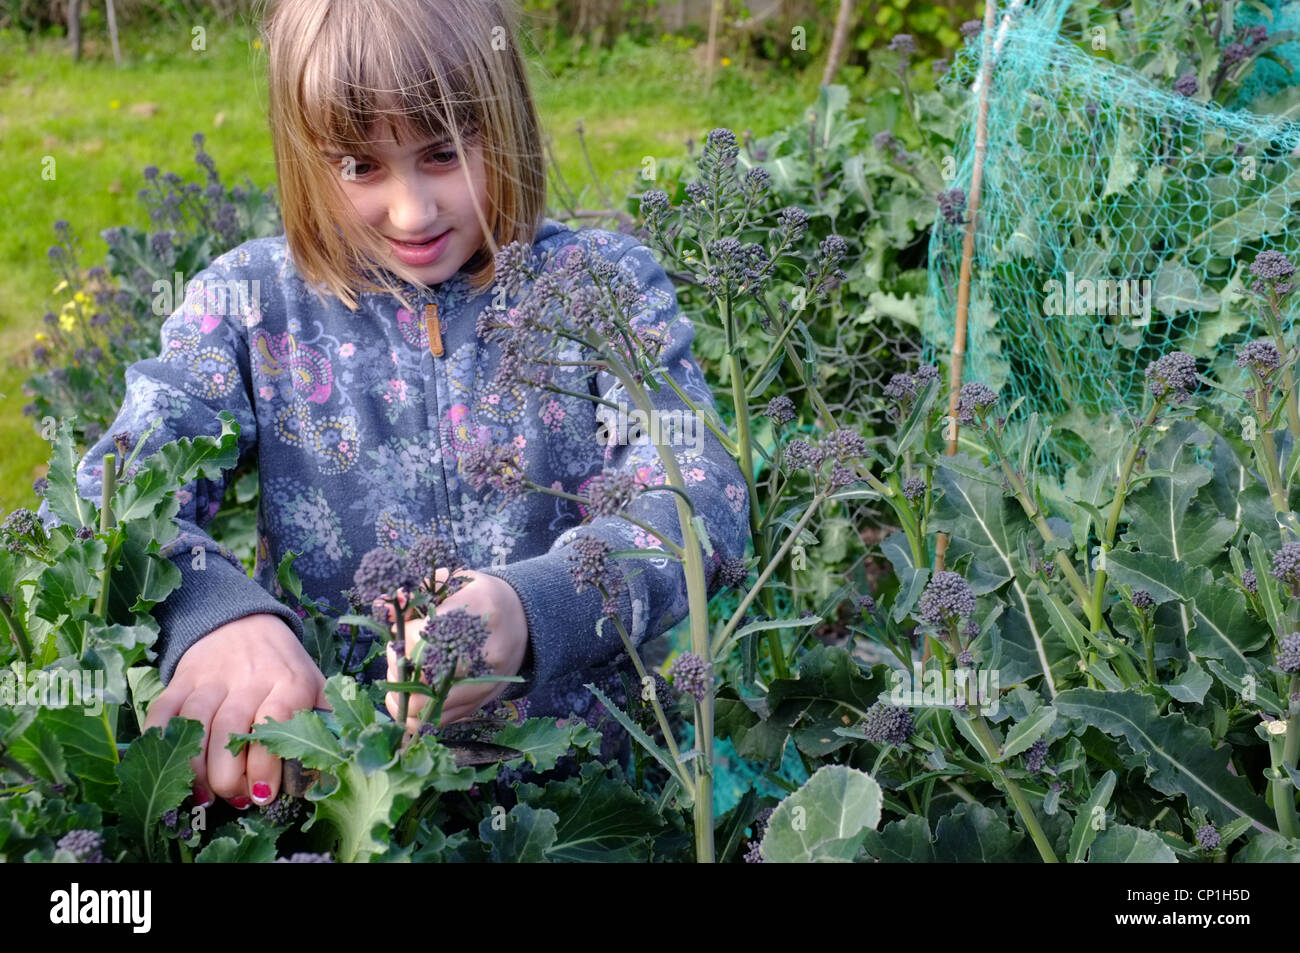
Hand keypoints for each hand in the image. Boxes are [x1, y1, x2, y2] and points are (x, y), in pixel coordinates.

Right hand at [144, 613, 327, 810]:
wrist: (244, 622)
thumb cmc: (283, 666)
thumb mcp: (315, 685)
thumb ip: (328, 719)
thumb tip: (340, 761)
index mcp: (288, 681)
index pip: (274, 722)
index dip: (265, 763)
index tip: (262, 794)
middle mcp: (249, 678)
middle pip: (229, 729)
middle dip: (227, 775)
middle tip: (233, 797)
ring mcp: (212, 677)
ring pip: (195, 724)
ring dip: (195, 767)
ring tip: (203, 795)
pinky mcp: (182, 678)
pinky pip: (163, 711)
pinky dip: (160, 741)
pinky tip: (169, 765)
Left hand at [381, 568, 528, 734]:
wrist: (525, 621)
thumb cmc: (483, 598)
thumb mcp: (455, 581)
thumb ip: (419, 589)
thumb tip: (385, 605)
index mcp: (477, 610)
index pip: (423, 634)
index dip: (402, 638)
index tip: (402, 634)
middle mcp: (484, 649)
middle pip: (422, 673)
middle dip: (399, 668)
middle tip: (399, 658)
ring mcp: (484, 680)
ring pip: (426, 705)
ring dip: (402, 697)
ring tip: (402, 680)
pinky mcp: (482, 701)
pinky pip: (439, 720)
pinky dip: (418, 715)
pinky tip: (413, 698)